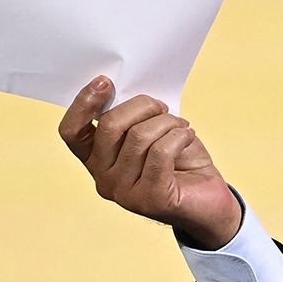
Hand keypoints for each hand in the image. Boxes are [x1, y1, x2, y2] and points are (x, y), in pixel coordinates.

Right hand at [58, 76, 242, 249]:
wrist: (210, 199)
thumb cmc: (180, 162)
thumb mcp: (151, 132)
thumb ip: (133, 117)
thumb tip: (128, 90)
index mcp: (96, 161)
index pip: (72, 132)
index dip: (83, 103)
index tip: (105, 82)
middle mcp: (103, 180)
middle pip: (110, 126)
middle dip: (142, 106)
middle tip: (163, 108)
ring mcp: (125, 193)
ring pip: (139, 136)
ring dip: (167, 122)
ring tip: (181, 127)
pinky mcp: (151, 199)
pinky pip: (161, 152)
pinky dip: (179, 136)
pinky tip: (188, 137)